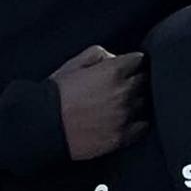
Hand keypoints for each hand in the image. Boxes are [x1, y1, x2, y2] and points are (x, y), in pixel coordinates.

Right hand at [52, 45, 148, 160]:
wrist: (44, 126)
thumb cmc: (56, 93)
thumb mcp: (74, 64)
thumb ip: (99, 54)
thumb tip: (115, 58)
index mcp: (113, 71)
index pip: (141, 60)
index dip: (134, 63)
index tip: (130, 67)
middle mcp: (124, 92)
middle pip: (146, 81)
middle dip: (137, 80)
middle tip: (124, 86)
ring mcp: (125, 115)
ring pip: (146, 103)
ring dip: (138, 101)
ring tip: (123, 104)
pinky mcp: (122, 136)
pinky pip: (143, 126)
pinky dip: (138, 122)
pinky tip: (127, 120)